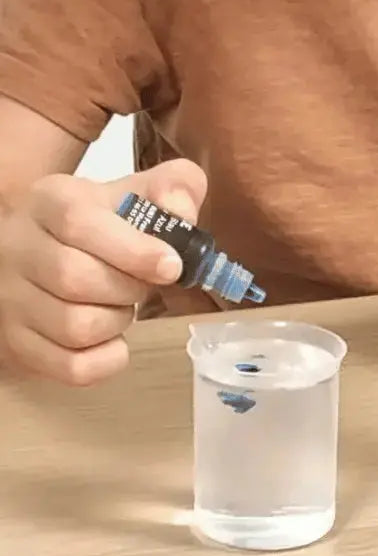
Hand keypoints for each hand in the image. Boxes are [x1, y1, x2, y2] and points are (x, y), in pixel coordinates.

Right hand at [0, 159, 205, 385]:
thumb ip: (174, 188)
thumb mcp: (137, 192)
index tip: (172, 266)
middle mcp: (19, 247)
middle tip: (144, 283)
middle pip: (76, 279)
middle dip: (129, 287)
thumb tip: (182, 212)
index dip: (133, 249)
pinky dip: (107, 360)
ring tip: (122, 304)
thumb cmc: (102, 220)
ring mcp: (11, 299)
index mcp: (50, 201)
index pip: (80, 223)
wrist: (47, 244)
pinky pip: (70, 367)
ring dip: (118, 321)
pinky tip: (114, 338)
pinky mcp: (17, 342)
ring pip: (74, 327)